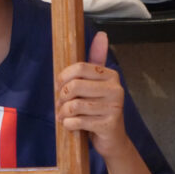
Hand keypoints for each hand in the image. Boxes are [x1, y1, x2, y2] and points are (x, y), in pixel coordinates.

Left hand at [57, 31, 130, 158]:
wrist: (112, 140)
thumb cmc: (98, 109)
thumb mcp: (95, 84)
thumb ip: (95, 61)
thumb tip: (102, 34)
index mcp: (110, 75)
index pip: (79, 67)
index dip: (63, 77)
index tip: (58, 86)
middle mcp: (116, 89)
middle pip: (74, 86)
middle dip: (61, 97)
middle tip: (60, 105)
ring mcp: (114, 107)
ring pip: (74, 105)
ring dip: (63, 113)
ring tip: (64, 116)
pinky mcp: (109, 124)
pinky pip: (77, 121)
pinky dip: (69, 125)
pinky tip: (71, 126)